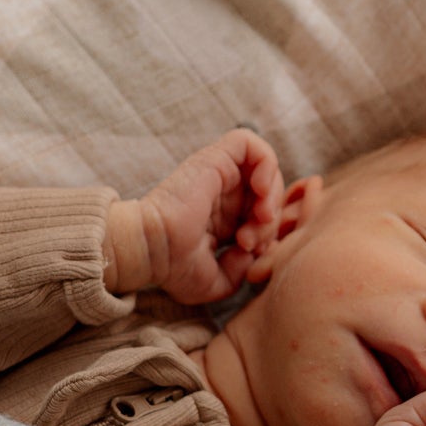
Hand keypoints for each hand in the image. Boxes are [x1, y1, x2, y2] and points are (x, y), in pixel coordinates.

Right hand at [108, 129, 282, 302]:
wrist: (152, 250)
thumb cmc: (173, 267)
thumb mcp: (216, 281)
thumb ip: (241, 271)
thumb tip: (255, 253)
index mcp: (223, 217)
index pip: (266, 212)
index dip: (270, 232)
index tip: (254, 253)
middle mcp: (222, 192)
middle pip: (269, 193)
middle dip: (271, 220)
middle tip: (252, 241)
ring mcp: (218, 173)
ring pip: (266, 170)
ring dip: (273, 194)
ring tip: (260, 218)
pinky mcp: (214, 158)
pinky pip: (251, 144)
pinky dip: (267, 165)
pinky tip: (260, 192)